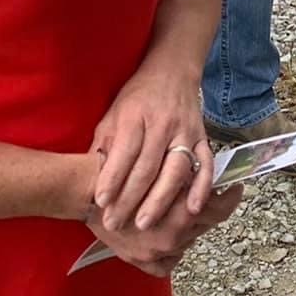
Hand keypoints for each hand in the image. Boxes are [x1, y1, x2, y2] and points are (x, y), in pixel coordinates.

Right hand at [88, 178, 242, 277]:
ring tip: (182, 210)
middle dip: (208, 209)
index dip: (230, 198)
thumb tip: (210, 177)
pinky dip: (172, 253)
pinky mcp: (141, 261)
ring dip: (189, 226)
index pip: (217, 210)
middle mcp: (172, 237)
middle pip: (204, 226)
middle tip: (211, 197)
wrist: (87, 189)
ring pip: (188, 241)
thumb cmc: (123, 171)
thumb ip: (187, 177)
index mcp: (180, 212)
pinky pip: (167, 264)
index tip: (235, 189)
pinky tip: (171, 239)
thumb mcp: (162, 166)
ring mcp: (156, 252)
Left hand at [89, 63, 212, 232]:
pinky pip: (205, 165)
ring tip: (144, 224)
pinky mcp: (202, 138)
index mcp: (135, 116)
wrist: (172, 71)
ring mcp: (185, 131)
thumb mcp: (113, 113)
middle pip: (147, 166)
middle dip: (130, 198)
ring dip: (160, 200)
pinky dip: (201, 188)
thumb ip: (104, 144)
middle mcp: (162, 124)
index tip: (101, 202)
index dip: (112, 178)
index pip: (124, 151)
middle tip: (115, 224)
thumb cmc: (137, 97)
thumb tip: (90, 177)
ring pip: (175, 170)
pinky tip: (192, 209)